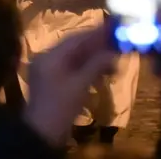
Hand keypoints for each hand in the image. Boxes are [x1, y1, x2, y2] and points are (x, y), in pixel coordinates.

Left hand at [23, 26, 117, 146]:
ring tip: (115, 61)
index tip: (113, 28)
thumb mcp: (80, 85)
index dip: (95, 34)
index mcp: (50, 56)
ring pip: (75, 59)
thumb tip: (112, 51)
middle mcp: (47, 59)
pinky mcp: (54, 83)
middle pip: (75, 48)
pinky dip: (88, 70)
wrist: (42, 133)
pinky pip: (72, 70)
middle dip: (97, 47)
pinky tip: (103, 72)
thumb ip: (96, 65)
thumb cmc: (61, 107)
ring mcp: (49, 72)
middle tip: (118, 45)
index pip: (75, 39)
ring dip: (94, 59)